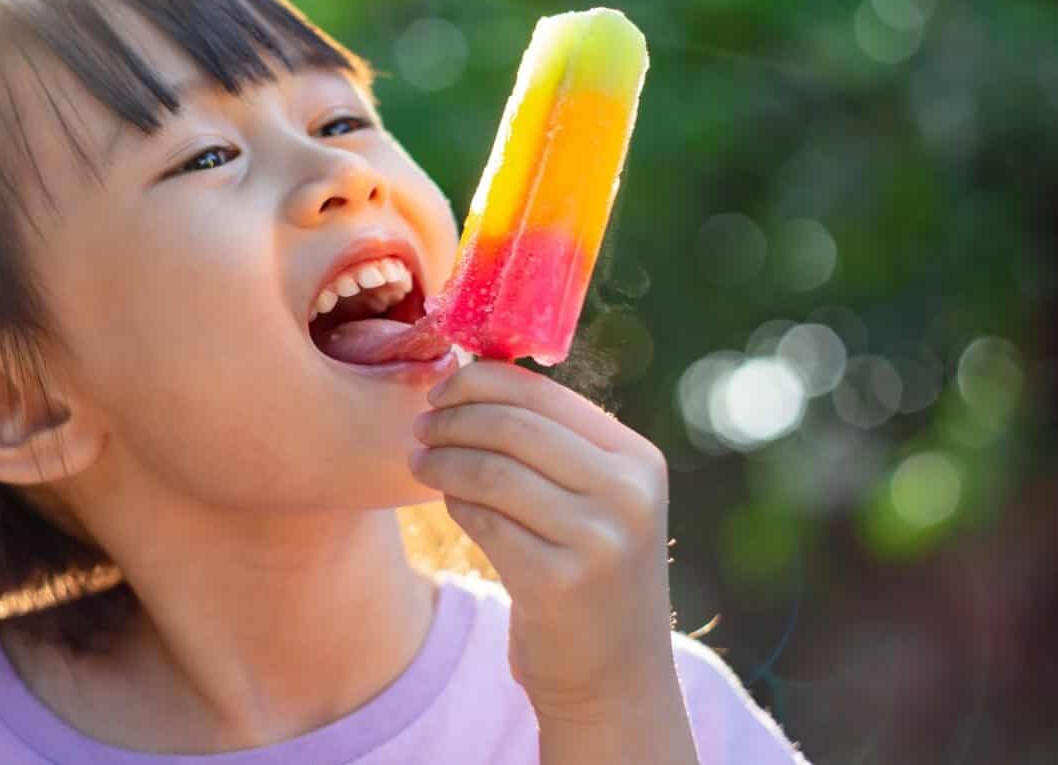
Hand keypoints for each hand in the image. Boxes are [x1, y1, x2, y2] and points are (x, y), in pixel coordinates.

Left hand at [411, 359, 678, 719]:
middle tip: (420, 427)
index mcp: (637, 460)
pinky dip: (455, 504)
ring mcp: (597, 540)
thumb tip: (477, 376)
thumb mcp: (599, 501)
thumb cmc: (592, 574)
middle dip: (452, 419)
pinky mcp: (558, 583)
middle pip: (512, 427)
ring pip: (490, 471)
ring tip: (420, 462)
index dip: (480, 382)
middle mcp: (627, 494)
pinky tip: (450, 504)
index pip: (543, 394)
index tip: (441, 389)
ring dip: (442, 461)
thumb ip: (555, 443)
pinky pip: (483, 521)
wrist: (617, 680)